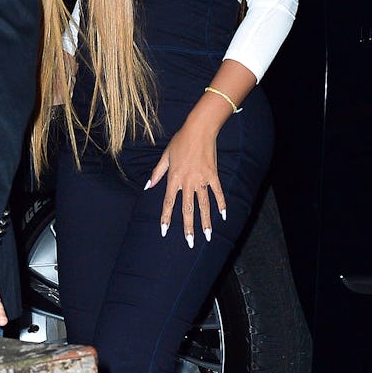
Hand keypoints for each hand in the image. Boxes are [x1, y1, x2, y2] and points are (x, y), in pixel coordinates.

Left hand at [146, 120, 226, 247]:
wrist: (199, 129)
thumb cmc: (180, 141)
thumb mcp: (165, 156)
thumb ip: (157, 173)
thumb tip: (148, 186)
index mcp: (174, 178)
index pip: (169, 202)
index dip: (166, 218)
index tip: (164, 231)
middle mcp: (187, 181)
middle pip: (187, 209)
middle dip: (188, 227)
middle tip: (190, 243)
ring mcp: (201, 179)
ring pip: (204, 205)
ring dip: (206, 221)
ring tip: (208, 236)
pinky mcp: (213, 175)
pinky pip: (217, 192)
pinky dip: (221, 204)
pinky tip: (223, 216)